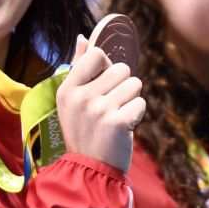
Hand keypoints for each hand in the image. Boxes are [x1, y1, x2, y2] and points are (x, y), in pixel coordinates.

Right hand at [56, 35, 145, 172]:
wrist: (91, 170)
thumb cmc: (85, 131)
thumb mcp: (73, 100)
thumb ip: (79, 67)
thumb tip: (83, 37)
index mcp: (67, 89)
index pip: (96, 54)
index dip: (106, 67)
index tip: (103, 85)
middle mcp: (81, 97)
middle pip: (121, 68)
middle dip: (122, 86)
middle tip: (110, 108)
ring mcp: (99, 109)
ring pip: (134, 84)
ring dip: (131, 100)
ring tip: (116, 117)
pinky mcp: (118, 122)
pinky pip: (140, 103)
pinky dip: (136, 115)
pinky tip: (123, 128)